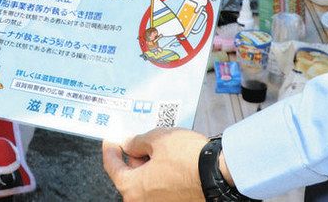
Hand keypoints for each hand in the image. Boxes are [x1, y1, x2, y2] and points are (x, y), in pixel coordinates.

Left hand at [102, 128, 216, 200]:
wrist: (218, 174)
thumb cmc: (187, 158)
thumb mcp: (157, 139)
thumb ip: (136, 142)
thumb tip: (128, 144)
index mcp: (132, 188)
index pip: (112, 166)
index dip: (110, 149)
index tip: (110, 139)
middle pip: (129, 176)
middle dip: (132, 157)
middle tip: (138, 140)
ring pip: (145, 182)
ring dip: (147, 165)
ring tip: (159, 148)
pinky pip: (159, 187)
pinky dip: (159, 174)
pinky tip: (169, 160)